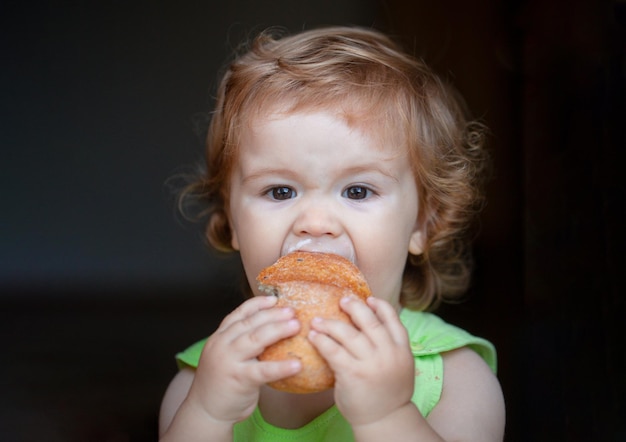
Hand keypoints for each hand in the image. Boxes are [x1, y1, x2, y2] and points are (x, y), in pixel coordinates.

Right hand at [187, 296, 301, 423]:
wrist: (205, 412)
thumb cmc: (222, 383)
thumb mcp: (226, 356)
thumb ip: (241, 342)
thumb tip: (270, 328)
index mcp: (220, 337)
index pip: (239, 314)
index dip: (258, 304)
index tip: (275, 299)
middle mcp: (222, 345)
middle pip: (251, 323)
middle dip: (273, 315)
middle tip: (292, 311)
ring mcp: (229, 361)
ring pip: (256, 339)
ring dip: (278, 330)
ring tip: (296, 326)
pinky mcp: (239, 379)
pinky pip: (264, 370)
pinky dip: (281, 367)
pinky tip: (297, 364)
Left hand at [308, 296, 414, 425]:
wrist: (384, 420)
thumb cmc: (387, 392)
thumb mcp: (398, 365)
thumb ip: (387, 346)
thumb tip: (367, 324)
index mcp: (402, 349)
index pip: (393, 319)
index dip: (380, 306)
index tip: (368, 298)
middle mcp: (388, 353)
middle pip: (369, 321)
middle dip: (354, 307)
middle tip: (341, 300)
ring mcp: (371, 363)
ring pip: (348, 334)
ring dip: (330, 323)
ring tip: (317, 320)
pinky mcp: (352, 373)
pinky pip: (334, 350)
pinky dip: (322, 341)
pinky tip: (314, 336)